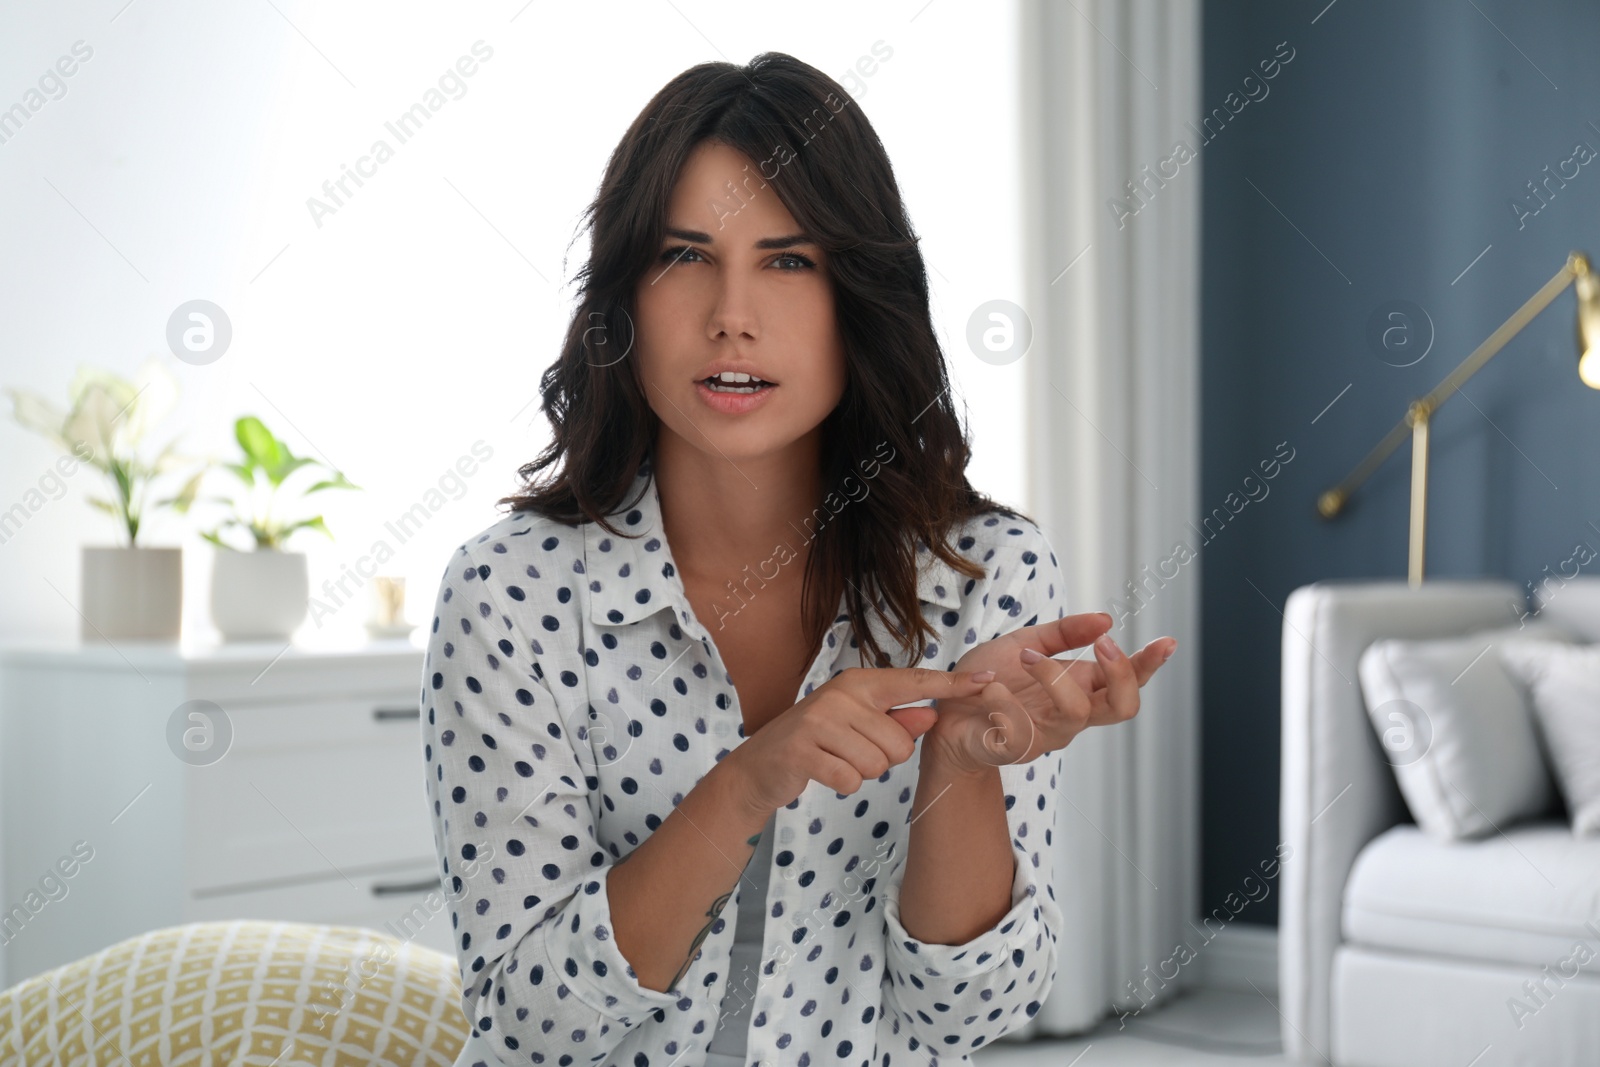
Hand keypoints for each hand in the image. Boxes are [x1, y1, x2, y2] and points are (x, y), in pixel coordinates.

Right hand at [728, 666, 996, 815]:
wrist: (760, 766)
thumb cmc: (817, 742)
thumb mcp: (857, 724)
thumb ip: (896, 718)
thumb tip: (933, 714)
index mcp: (859, 683)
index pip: (915, 683)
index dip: (952, 685)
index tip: (986, 682)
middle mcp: (841, 695)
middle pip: (900, 742)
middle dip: (883, 758)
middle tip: (851, 750)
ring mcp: (820, 721)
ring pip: (878, 764)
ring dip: (862, 772)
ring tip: (836, 758)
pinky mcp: (804, 750)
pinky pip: (852, 780)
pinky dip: (843, 785)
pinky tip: (824, 772)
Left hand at [925, 612, 1176, 775]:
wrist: (944, 713)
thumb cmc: (989, 679)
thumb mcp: (1026, 643)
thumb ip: (1064, 633)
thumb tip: (1106, 619)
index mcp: (1079, 688)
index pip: (1126, 681)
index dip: (1149, 665)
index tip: (1167, 641)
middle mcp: (1070, 714)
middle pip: (1122, 708)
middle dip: (1121, 674)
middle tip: (1103, 645)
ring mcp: (1045, 735)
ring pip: (1075, 714)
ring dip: (1053, 677)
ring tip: (1025, 657)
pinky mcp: (1013, 749)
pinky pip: (1021, 730)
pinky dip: (1004, 699)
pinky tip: (987, 686)